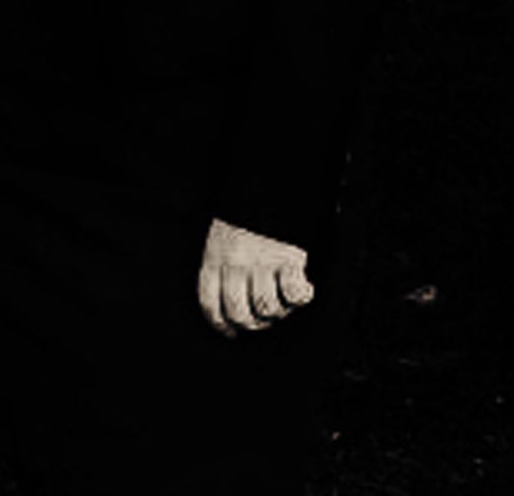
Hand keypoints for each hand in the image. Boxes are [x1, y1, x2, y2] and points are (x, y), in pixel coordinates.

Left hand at [197, 218, 314, 336]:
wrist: (267, 182)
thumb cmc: (245, 214)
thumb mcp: (221, 236)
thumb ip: (222, 266)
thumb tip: (231, 307)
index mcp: (213, 257)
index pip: (209, 303)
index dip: (221, 325)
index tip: (231, 332)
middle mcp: (235, 262)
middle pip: (239, 312)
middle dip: (253, 324)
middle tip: (264, 319)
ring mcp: (261, 261)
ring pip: (266, 307)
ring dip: (278, 312)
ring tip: (283, 301)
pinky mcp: (287, 257)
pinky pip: (293, 293)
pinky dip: (301, 296)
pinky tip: (303, 288)